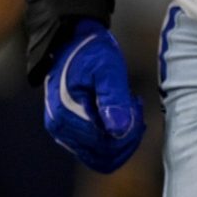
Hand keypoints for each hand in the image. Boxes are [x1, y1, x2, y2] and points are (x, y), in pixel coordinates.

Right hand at [42, 19, 143, 173]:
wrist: (72, 42)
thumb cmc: (91, 52)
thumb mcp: (108, 69)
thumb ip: (114, 99)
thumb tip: (119, 131)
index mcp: (66, 116)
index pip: (104, 146)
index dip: (128, 134)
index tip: (137, 106)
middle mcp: (60, 129)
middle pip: (103, 155)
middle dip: (127, 137)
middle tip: (136, 107)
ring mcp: (64, 132)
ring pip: (101, 155)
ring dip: (122, 137)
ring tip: (129, 107)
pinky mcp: (71, 130)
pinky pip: (96, 147)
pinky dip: (113, 135)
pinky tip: (121, 112)